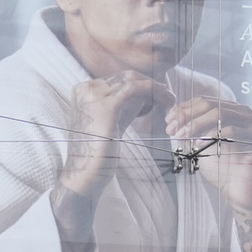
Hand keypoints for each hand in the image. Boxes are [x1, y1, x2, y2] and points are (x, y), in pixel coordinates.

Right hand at [57, 69, 171, 197]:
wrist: (83, 175)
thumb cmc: (98, 154)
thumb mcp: (112, 121)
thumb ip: (124, 105)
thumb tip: (146, 94)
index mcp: (82, 91)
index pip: (118, 79)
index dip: (141, 85)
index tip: (157, 95)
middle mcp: (85, 88)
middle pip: (125, 76)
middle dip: (149, 85)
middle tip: (167, 97)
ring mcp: (93, 95)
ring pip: (132, 79)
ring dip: (154, 88)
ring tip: (169, 99)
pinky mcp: (105, 105)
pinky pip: (134, 88)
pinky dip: (153, 91)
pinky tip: (165, 99)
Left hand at [165, 90, 251, 222]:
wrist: (240, 192)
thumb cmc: (221, 169)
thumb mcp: (200, 147)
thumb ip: (189, 133)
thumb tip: (172, 120)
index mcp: (231, 111)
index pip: (204, 101)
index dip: (183, 109)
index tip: (168, 122)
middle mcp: (244, 114)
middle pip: (211, 105)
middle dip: (187, 116)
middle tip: (172, 130)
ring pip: (221, 113)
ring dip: (196, 124)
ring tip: (182, 136)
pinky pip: (233, 131)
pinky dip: (212, 136)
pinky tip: (199, 145)